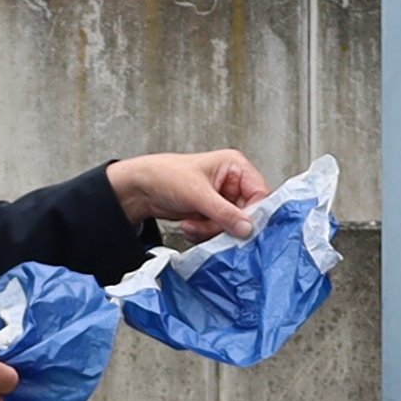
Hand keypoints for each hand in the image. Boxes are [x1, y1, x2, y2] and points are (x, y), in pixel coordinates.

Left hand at [107, 148, 271, 239]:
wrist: (140, 190)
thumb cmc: (165, 175)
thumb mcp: (197, 194)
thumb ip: (224, 213)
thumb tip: (247, 228)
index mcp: (235, 167)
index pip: (260, 193)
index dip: (253, 213)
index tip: (244, 228)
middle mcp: (232, 182)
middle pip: (246, 214)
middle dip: (224, 225)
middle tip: (208, 226)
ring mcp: (223, 200)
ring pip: (232, 226)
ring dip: (212, 231)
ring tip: (193, 224)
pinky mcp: (212, 214)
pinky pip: (219, 231)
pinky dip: (205, 233)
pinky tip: (190, 225)